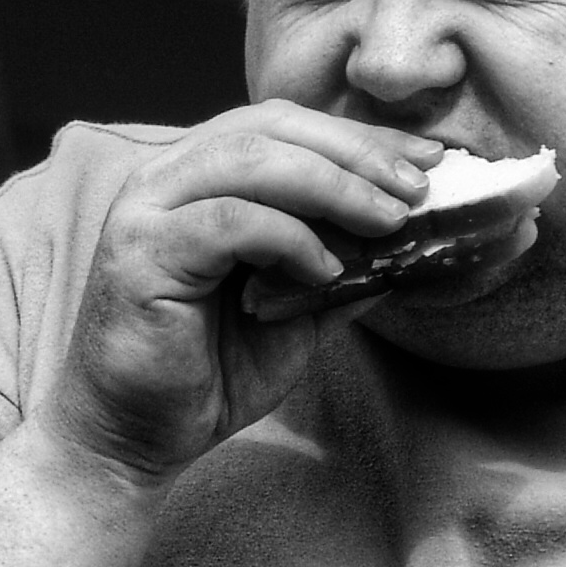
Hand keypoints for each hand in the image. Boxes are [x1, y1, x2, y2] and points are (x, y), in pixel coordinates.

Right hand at [38, 103, 441, 480]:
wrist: (136, 438)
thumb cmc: (209, 373)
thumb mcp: (298, 314)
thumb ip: (343, 271)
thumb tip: (416, 242)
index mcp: (202, 178)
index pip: (286, 128)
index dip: (360, 137)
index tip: (430, 158)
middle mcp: (167, 178)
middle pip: (272, 128)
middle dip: (356, 152)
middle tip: (419, 186)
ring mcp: (147, 210)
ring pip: (250, 160)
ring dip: (334, 186)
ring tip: (390, 221)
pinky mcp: (139, 253)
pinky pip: (228, 222)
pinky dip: (287, 238)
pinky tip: (327, 269)